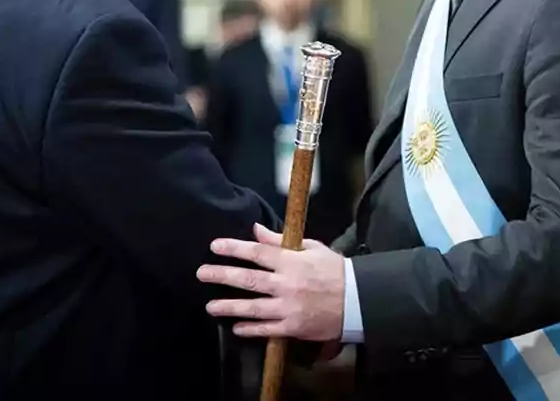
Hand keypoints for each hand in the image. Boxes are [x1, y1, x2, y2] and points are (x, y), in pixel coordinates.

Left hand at [198, 223, 344, 340]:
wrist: (357, 300)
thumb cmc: (334, 271)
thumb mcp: (312, 248)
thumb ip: (281, 241)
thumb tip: (256, 230)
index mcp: (292, 261)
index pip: (257, 252)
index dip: (234, 248)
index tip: (215, 246)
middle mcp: (287, 284)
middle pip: (249, 279)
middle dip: (222, 275)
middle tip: (201, 273)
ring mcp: (289, 307)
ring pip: (253, 307)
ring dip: (229, 306)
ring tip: (210, 306)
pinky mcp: (293, 326)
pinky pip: (267, 329)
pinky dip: (250, 328)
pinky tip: (236, 327)